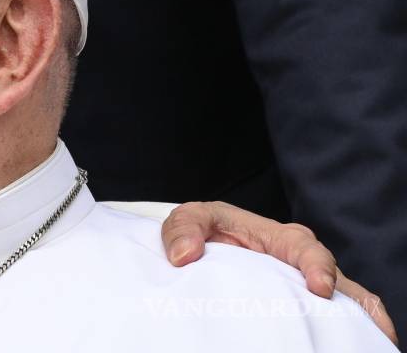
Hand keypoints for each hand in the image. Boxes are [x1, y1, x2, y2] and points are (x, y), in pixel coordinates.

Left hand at [161, 201, 396, 345]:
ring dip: (357, 325)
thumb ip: (184, 227)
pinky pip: (331, 323)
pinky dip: (345, 335)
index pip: (309, 250)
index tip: (320, 288)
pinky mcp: (302, 309)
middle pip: (340, 284)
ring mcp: (306, 289)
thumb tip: (185, 256)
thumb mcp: (192, 217)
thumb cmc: (206, 229)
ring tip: (373, 346)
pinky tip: (352, 348)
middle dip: (356, 306)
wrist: (201, 248)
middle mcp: (303, 264)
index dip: (318, 267)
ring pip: (345, 307)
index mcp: (282, 239)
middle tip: (370, 333)